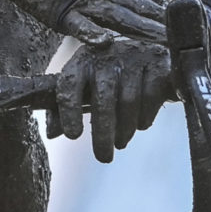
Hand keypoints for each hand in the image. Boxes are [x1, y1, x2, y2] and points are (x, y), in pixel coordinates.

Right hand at [0, 0, 166, 43]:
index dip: (166, 8)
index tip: (183, 22)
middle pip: (139, 5)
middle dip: (162, 23)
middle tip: (182, 39)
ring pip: (119, 17)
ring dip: (142, 32)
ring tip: (162, 45)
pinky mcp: (63, 13)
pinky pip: (81, 26)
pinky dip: (93, 34)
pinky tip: (108, 43)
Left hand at [48, 37, 170, 161]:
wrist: (154, 59)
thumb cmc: (113, 78)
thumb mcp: (88, 89)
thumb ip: (68, 108)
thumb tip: (51, 133)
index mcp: (84, 60)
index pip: (69, 82)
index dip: (68, 110)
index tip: (73, 135)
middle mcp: (108, 54)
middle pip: (103, 98)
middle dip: (102, 132)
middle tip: (103, 157)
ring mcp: (135, 56)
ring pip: (128, 101)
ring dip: (124, 129)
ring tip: (120, 142)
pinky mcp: (159, 63)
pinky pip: (150, 96)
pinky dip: (145, 117)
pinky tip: (140, 125)